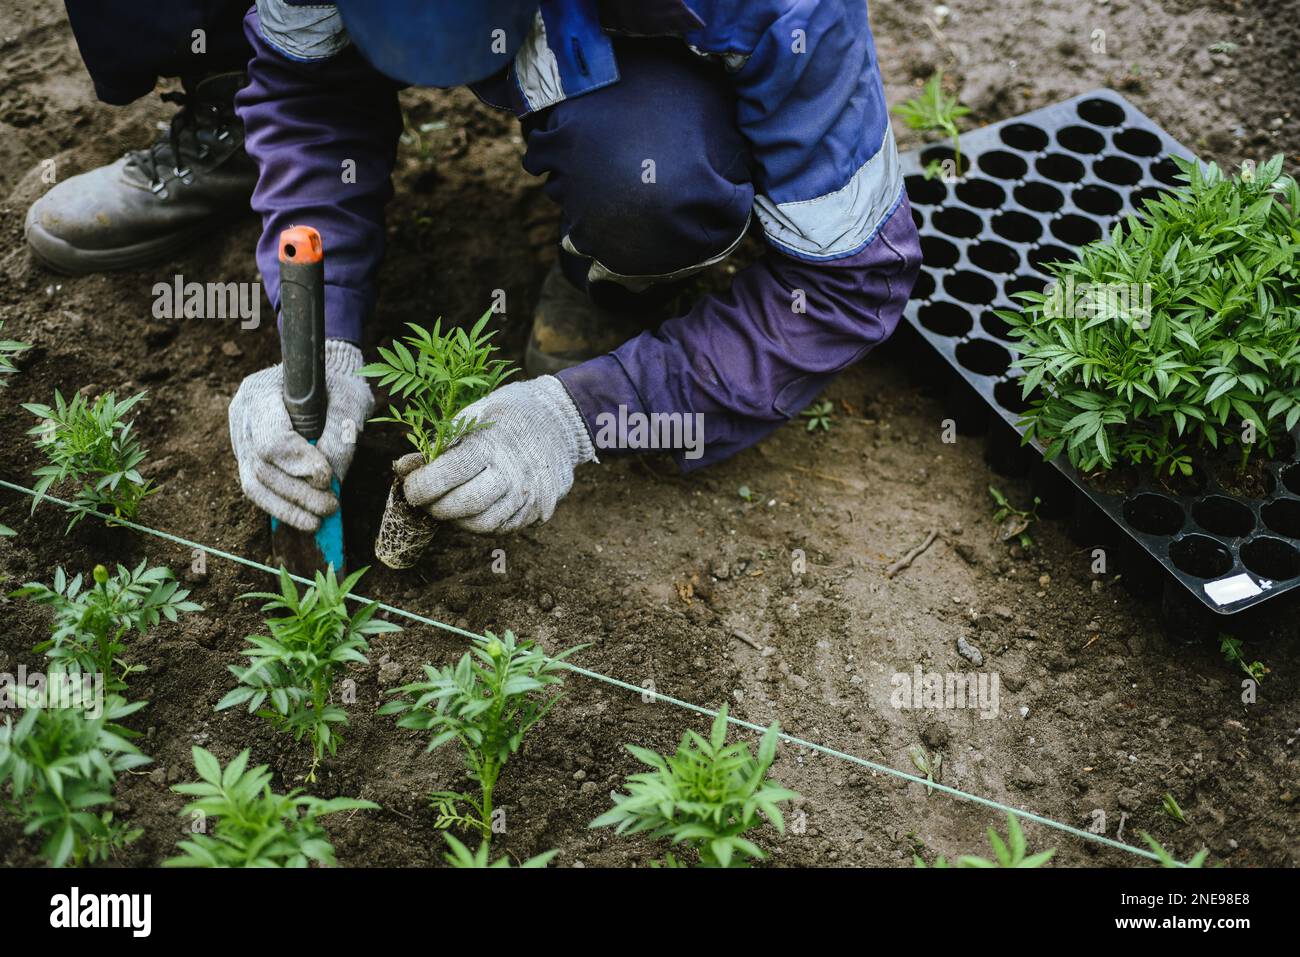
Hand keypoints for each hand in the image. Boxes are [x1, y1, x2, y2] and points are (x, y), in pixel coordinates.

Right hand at [229, 339, 372, 530]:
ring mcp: (240, 436)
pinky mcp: (247, 455)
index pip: (271, 439)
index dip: (298, 465)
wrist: (323, 374)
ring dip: (287, 508)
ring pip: (253, 483)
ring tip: (318, 521)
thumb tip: (332, 482)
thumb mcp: (350, 398)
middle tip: (330, 507)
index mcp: (260, 391)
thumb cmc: (338, 382)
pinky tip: (305, 518)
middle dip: (297, 493)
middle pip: (261, 465)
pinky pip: (257, 487)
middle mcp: (243, 415)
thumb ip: (341, 435)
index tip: (326, 478)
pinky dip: (280, 506)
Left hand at [400, 375, 594, 533]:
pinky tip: (474, 508)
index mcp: (491, 444)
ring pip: (483, 524)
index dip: (420, 487)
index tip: (410, 487)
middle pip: (464, 505)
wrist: (558, 420)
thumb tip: (402, 468)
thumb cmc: (505, 415)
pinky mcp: (538, 510)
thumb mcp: (470, 416)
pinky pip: (503, 528)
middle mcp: (513, 473)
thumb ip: (437, 446)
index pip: (446, 475)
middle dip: (436, 508)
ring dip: (458, 520)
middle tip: (426, 501)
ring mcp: (528, 495)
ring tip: (449, 504)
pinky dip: (481, 523)